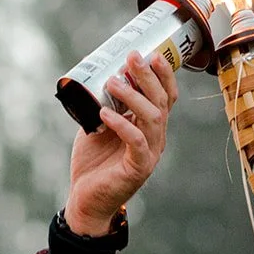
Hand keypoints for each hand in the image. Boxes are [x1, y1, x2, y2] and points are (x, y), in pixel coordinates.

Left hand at [63, 51, 178, 236]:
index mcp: (150, 127)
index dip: (163, 75)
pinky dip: (122, 124)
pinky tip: (105, 113)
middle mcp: (155, 139)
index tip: (150, 53)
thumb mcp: (98, 125)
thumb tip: (94, 75)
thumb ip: (103, 104)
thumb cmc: (94, 163)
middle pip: (161, 102)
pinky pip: (136, 141)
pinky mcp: (136, 169)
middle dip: (149, 77)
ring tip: (113, 82)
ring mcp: (148, 154)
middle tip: (133, 58)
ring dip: (133, 96)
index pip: (166, 97)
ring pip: (152, 118)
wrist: (86, 200)